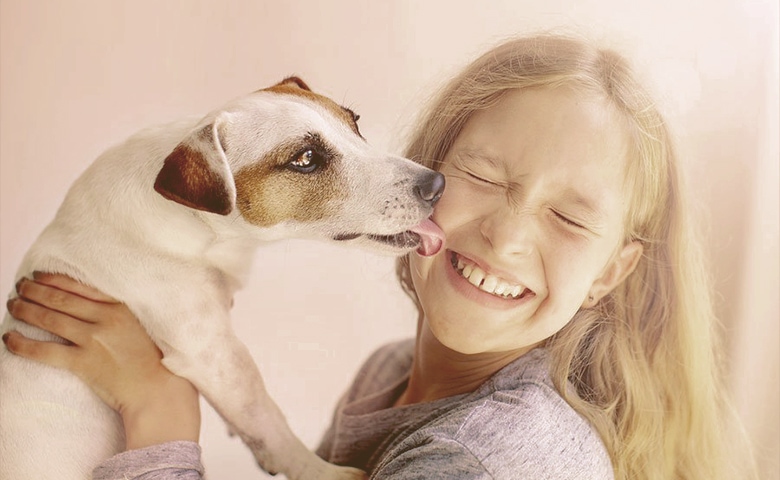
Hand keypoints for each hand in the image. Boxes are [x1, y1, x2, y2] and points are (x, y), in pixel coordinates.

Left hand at [3, 272, 200, 449]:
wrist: (158, 390)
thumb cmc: (155, 360)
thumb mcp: (143, 325)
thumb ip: (120, 313)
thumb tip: (92, 306)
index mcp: (121, 307)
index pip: (80, 287)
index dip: (55, 279)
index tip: (39, 275)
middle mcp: (106, 319)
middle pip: (61, 300)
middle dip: (34, 291)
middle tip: (19, 286)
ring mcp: (93, 340)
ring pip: (50, 319)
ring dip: (26, 310)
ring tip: (12, 305)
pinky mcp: (83, 363)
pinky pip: (45, 351)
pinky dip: (23, 344)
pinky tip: (10, 338)